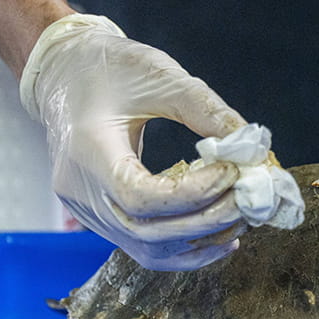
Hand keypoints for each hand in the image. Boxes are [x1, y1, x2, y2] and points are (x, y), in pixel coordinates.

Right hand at [20, 14, 246, 269]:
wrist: (65, 73)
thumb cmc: (109, 68)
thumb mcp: (160, 75)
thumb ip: (206, 110)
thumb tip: (253, 148)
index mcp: (88, 150)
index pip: (142, 197)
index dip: (195, 194)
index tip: (233, 172)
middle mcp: (81, 191)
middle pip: (148, 233)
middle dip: (209, 221)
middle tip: (250, 199)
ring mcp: (88, 211)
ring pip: (149, 250)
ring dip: (204, 240)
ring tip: (241, 216)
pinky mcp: (102, 219)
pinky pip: (146, 248)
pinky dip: (188, 248)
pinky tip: (223, 235)